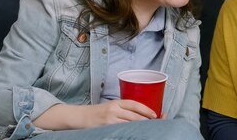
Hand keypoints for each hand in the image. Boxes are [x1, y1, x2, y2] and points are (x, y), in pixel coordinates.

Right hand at [34, 100, 156, 129]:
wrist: (80, 117)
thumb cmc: (97, 113)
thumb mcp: (111, 107)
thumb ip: (123, 110)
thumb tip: (141, 116)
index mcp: (116, 103)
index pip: (134, 104)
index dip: (146, 109)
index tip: (156, 115)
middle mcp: (114, 109)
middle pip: (134, 115)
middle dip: (147, 120)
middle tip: (157, 123)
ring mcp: (109, 119)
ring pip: (130, 123)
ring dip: (140, 127)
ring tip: (149, 130)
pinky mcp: (106, 127)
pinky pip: (121, 130)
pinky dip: (129, 132)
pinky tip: (135, 134)